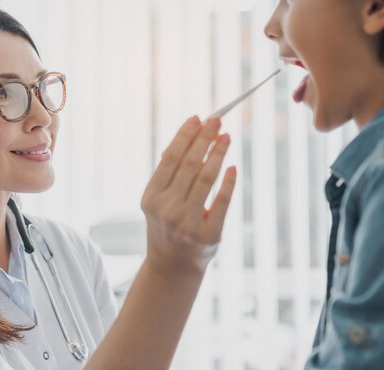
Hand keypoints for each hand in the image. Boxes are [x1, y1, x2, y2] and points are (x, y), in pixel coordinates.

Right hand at [141, 115, 236, 275]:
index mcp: (151, 197)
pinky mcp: (208, 234)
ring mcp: (186, 223)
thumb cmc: (166, 225)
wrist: (172, 266)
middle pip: (189, 164)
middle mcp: (166, 209)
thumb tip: (189, 137)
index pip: (170, 158)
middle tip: (217, 120)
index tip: (198, 118)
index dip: (184, 135)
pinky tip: (232, 166)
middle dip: (204, 138)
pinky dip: (228, 182)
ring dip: (218, 154)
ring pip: (206, 179)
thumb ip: (169, 174)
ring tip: (227, 137)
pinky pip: (222, 202)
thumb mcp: (158, 201)